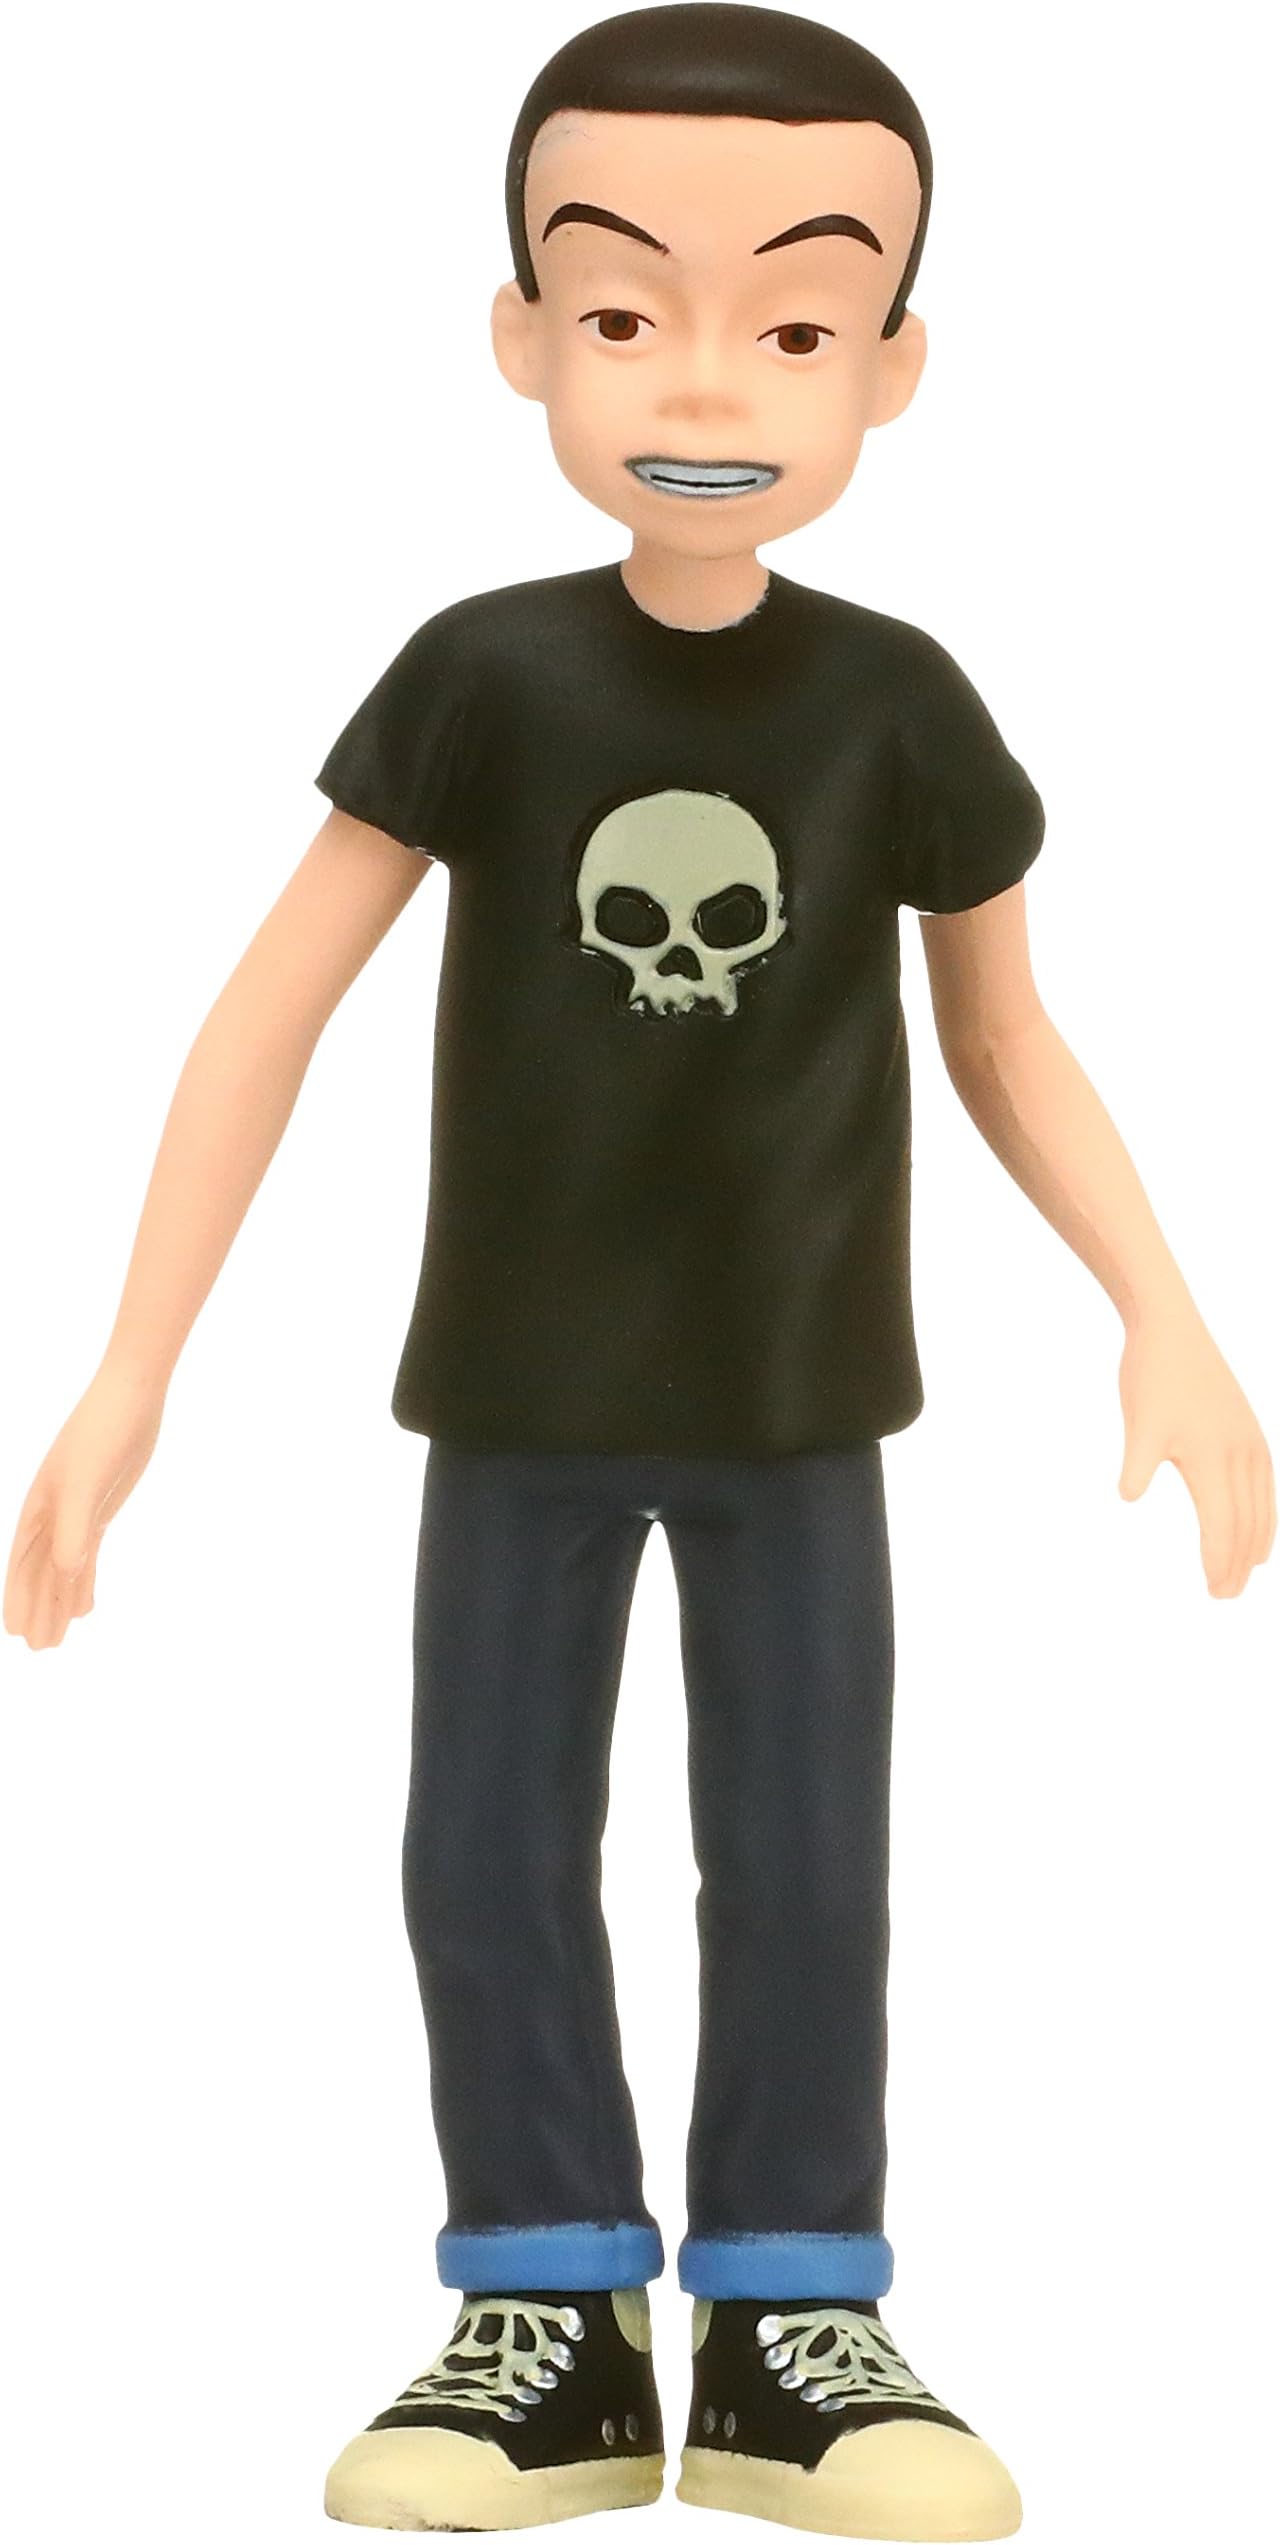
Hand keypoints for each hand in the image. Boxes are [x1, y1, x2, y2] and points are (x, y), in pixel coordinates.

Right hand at [3, 1362, 166, 1650]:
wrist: (131, 1397)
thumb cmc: (102, 1433)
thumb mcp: (85, 1483)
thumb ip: (74, 1528)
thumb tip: (64, 1571)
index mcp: (39, 1507)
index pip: (24, 1564)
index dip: (18, 1598)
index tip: (16, 1633)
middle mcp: (52, 1513)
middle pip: (40, 1572)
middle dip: (39, 1608)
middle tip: (40, 1649)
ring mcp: (76, 1511)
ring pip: (63, 1567)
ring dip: (60, 1601)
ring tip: (58, 1639)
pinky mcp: (100, 1507)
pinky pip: (86, 1553)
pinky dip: (84, 1580)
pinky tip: (85, 1606)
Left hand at [1117, 1304, 1275, 1596]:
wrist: (1171, 1329)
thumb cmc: (1151, 1377)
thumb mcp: (1139, 1423)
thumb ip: (1137, 1462)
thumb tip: (1127, 1495)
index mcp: (1213, 1457)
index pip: (1222, 1524)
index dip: (1218, 1561)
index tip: (1213, 1591)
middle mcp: (1240, 1454)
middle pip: (1246, 1523)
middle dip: (1237, 1563)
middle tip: (1224, 1596)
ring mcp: (1250, 1442)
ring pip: (1261, 1506)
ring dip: (1254, 1544)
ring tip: (1246, 1573)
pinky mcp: (1250, 1431)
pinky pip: (1265, 1485)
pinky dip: (1264, 1514)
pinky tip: (1257, 1525)